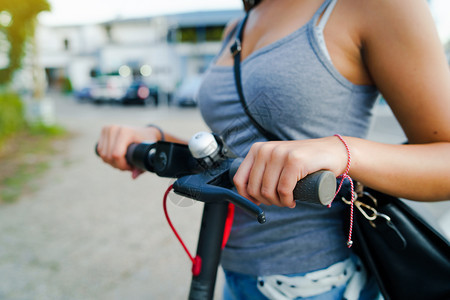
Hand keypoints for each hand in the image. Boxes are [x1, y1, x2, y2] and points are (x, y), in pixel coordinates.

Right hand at [97, 125, 162, 176]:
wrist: (145, 131)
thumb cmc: (148, 143)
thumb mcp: (148, 154)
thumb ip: (141, 166)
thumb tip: (134, 176)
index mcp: (125, 132)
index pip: (116, 155)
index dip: (122, 165)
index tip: (131, 167)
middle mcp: (114, 129)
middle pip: (108, 156)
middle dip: (118, 165)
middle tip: (128, 166)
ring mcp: (107, 129)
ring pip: (103, 154)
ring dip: (112, 162)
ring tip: (123, 162)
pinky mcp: (104, 130)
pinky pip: (100, 150)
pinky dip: (107, 157)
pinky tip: (117, 157)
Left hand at [233, 137, 347, 207]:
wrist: (333, 152)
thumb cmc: (304, 161)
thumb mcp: (277, 161)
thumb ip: (262, 169)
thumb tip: (245, 194)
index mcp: (257, 149)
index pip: (239, 179)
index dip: (246, 196)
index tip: (258, 202)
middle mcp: (266, 149)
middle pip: (254, 188)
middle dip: (266, 201)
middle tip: (280, 202)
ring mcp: (280, 154)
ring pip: (268, 191)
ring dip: (277, 203)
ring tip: (287, 201)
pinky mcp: (295, 161)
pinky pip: (283, 190)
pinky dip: (287, 201)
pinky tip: (292, 201)